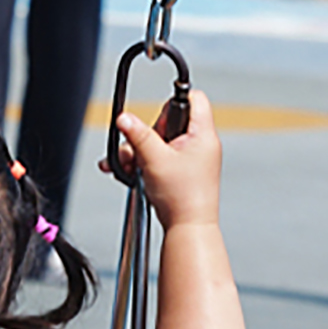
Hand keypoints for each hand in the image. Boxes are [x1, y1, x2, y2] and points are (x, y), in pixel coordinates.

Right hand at [110, 79, 222, 227]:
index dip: (173, 101)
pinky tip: (130, 172)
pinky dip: (143, 162)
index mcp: (202, 135)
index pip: (193, 98)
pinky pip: (158, 157)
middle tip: (144, 149)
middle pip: (168, 121)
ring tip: (131, 165)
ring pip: (159, 141)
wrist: (188, 230)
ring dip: (139, 151)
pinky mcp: (181, 171)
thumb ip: (138, 135)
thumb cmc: (183, 198)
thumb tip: (125, 117)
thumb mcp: (154, 159)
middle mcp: (199, 144)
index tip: (156, 114)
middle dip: (148, 134)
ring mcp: (190, 159)